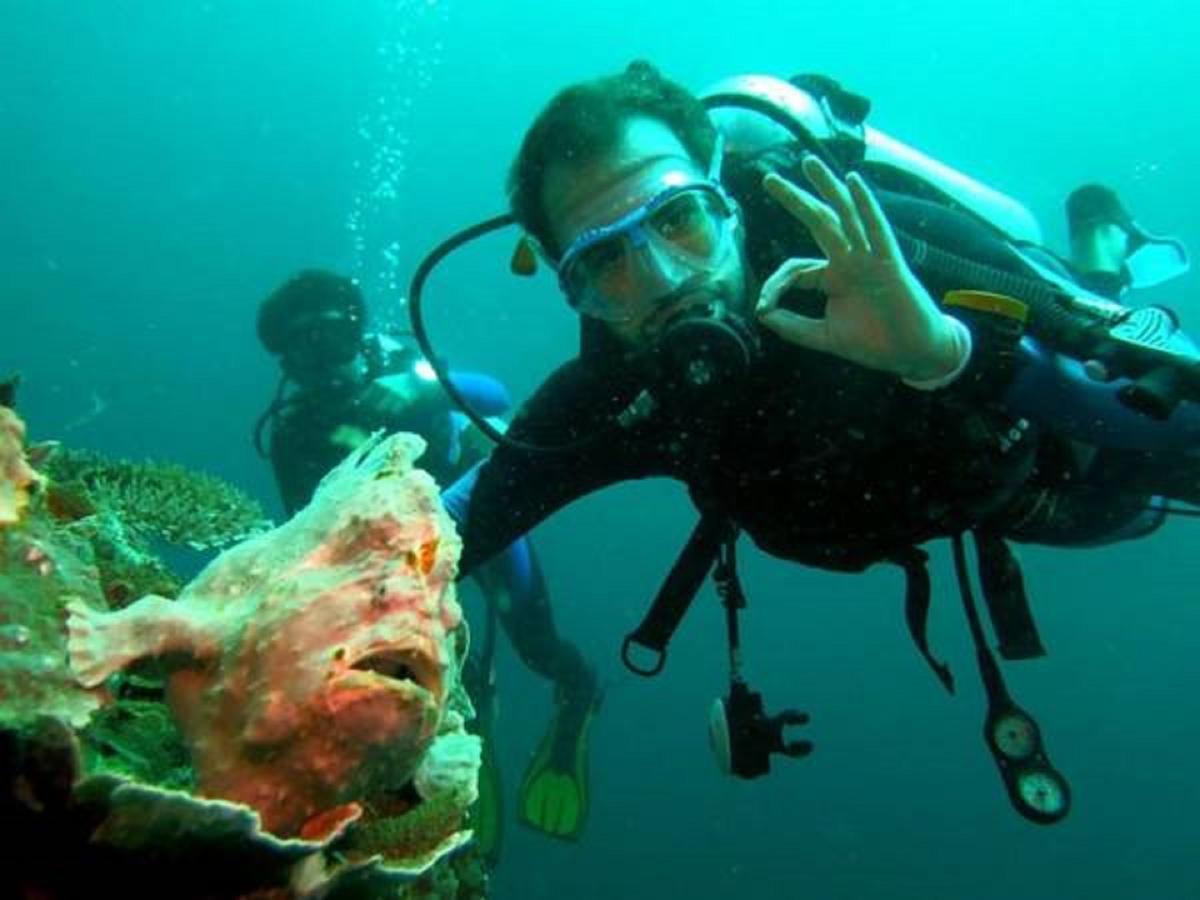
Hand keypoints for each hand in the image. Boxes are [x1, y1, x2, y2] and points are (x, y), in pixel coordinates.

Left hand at [755, 155, 964, 381]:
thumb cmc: (873, 343)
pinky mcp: (889, 263)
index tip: (763, 306)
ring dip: (827, 188)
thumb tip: (761, 314)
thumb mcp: (823, 336)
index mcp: (832, 277)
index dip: (775, 284)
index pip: (795, 268)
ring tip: (808, 163)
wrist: (911, 354)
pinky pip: (875, 229)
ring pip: (845, 216)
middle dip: (795, 200)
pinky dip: (865, 204)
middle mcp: (849, 261)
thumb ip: (792, 326)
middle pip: (818, 222)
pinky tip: (852, 181)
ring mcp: (869, 258)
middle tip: (768, 179)